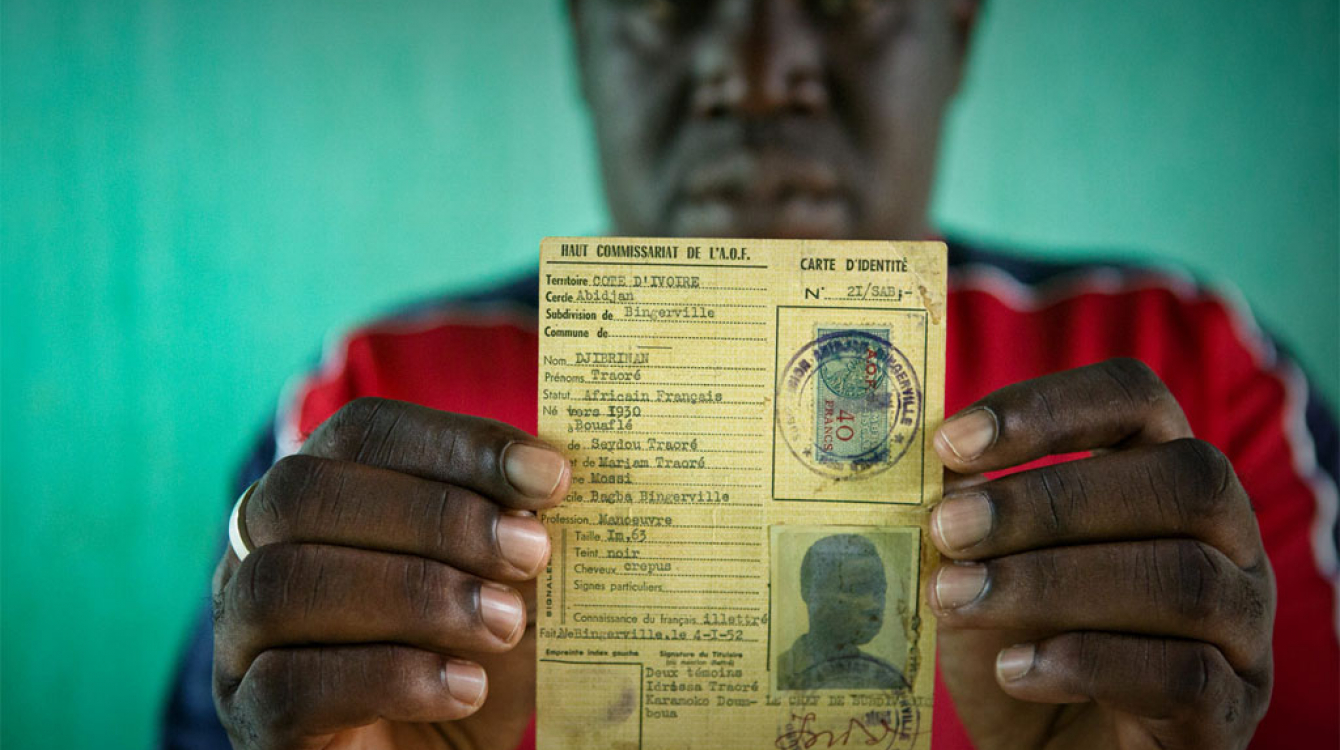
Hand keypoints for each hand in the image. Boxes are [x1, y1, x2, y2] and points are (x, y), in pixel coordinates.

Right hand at [211, 398, 568, 749]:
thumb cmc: (468, 665)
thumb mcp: (509, 590)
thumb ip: (519, 533)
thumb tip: (556, 477)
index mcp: (322, 499)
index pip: (363, 432)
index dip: (456, 442)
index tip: (549, 475)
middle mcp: (257, 555)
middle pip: (305, 492)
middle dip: (434, 514)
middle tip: (531, 552)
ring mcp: (240, 642)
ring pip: (285, 582)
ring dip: (415, 593)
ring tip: (503, 624)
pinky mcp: (252, 724)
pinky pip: (289, 685)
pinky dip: (392, 677)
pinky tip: (464, 687)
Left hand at [928, 359, 1273, 749]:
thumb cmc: (1017, 643)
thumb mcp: (977, 567)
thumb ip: (968, 509)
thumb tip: (928, 459)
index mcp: (1163, 478)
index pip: (1137, 400)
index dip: (1050, 405)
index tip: (953, 439)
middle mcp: (1227, 539)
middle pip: (1179, 480)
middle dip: (1048, 500)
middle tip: (947, 527)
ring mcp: (1242, 627)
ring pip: (1183, 579)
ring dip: (1050, 582)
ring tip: (955, 597)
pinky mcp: (1232, 710)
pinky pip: (1185, 674)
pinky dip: (1087, 664)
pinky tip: (1014, 670)